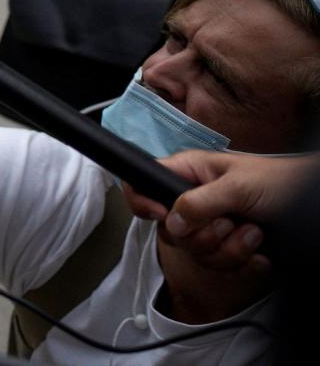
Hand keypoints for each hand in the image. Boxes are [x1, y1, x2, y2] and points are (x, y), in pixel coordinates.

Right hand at [126, 148, 316, 275]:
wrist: (312, 206)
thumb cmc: (279, 183)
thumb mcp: (238, 186)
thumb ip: (199, 202)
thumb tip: (171, 222)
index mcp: (187, 174)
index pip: (141, 184)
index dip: (142, 201)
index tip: (162, 216)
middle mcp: (192, 201)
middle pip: (171, 232)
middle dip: (204, 237)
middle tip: (229, 223)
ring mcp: (210, 227)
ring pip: (197, 254)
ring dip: (231, 250)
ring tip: (254, 233)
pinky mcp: (227, 248)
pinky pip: (222, 267)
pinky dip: (244, 263)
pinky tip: (259, 250)